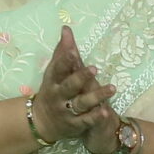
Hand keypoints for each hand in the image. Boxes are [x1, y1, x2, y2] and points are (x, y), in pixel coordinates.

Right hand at [36, 27, 117, 147]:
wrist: (41, 122)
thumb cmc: (52, 90)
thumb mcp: (54, 72)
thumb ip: (62, 52)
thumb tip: (67, 29)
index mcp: (53, 80)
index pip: (58, 68)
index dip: (65, 60)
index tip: (73, 50)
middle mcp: (58, 95)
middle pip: (69, 86)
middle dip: (80, 77)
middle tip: (94, 68)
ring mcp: (66, 110)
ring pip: (81, 103)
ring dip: (96, 96)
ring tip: (112, 88)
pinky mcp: (74, 124)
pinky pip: (86, 120)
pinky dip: (95, 117)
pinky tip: (106, 112)